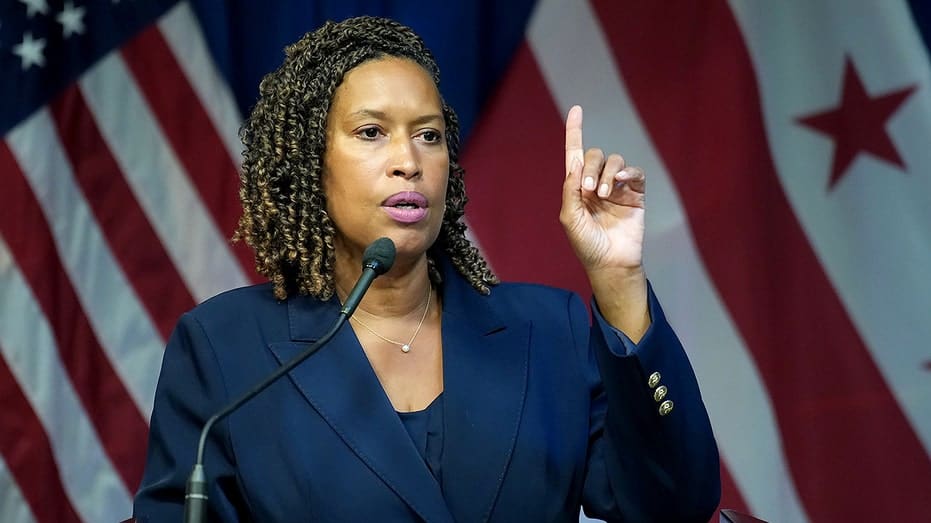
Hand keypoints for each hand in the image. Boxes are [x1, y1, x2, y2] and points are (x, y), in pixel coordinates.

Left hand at [560, 105, 644, 272]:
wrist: (610, 262)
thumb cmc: (586, 244)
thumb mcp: (570, 217)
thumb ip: (570, 189)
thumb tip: (576, 162)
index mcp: (578, 187)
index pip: (575, 154)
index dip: (575, 131)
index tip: (576, 110)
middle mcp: (597, 183)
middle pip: (595, 156)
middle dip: (591, 168)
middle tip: (590, 191)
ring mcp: (618, 188)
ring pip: (614, 161)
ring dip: (608, 174)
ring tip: (604, 196)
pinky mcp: (635, 194)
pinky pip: (634, 172)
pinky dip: (628, 172)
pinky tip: (621, 182)